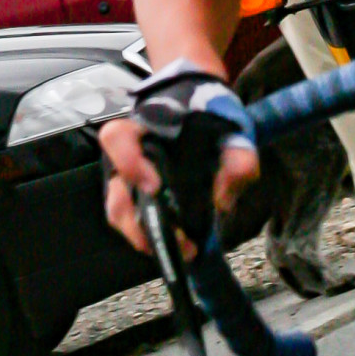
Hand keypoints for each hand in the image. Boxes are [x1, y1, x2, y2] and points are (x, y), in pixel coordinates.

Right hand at [100, 62, 259, 256]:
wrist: (201, 105)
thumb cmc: (209, 112)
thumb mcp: (230, 124)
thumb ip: (238, 155)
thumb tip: (223, 201)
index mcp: (140, 127)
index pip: (116, 139)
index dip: (129, 163)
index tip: (155, 186)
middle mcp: (125, 157)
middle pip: (116, 195)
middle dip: (142, 224)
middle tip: (180, 241)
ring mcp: (129, 180)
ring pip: (123, 215)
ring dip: (150, 237)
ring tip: (186, 250)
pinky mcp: (141, 198)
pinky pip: (138, 222)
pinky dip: (158, 237)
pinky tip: (185, 246)